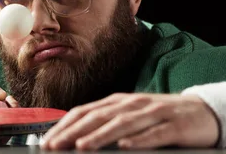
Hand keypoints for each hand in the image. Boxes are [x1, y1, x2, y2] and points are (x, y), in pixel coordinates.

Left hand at [40, 92, 219, 149]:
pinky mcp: (174, 125)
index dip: (65, 125)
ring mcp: (152, 113)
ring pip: (121, 124)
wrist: (202, 111)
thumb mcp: (129, 116)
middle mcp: (131, 104)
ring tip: (81, 147)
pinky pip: (154, 134)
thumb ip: (106, 123)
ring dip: (99, 136)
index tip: (48, 140)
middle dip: (74, 132)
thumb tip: (76, 136)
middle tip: (55, 145)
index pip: (84, 111)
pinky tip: (124, 146)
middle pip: (97, 117)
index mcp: (116, 102)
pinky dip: (138, 140)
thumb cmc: (159, 117)